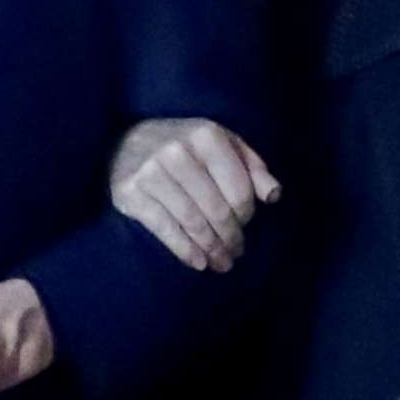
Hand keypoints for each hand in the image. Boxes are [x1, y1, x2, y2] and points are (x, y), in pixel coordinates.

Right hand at [110, 118, 279, 271]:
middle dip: (231, 238)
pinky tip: (198, 262)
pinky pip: (165, 229)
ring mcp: (151, 172)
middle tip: (235, 254)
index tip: (244, 225)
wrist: (125, 142)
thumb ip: (252, 167)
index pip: (239, 189)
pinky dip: (185, 250)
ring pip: (193, 223)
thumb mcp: (222, 145)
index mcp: (207, 136)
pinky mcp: (130, 192)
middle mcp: (178, 151)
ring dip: (211, 249)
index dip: (245, 214)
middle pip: (217, 210)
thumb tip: (274, 196)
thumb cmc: (185, 146)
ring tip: (221, 263)